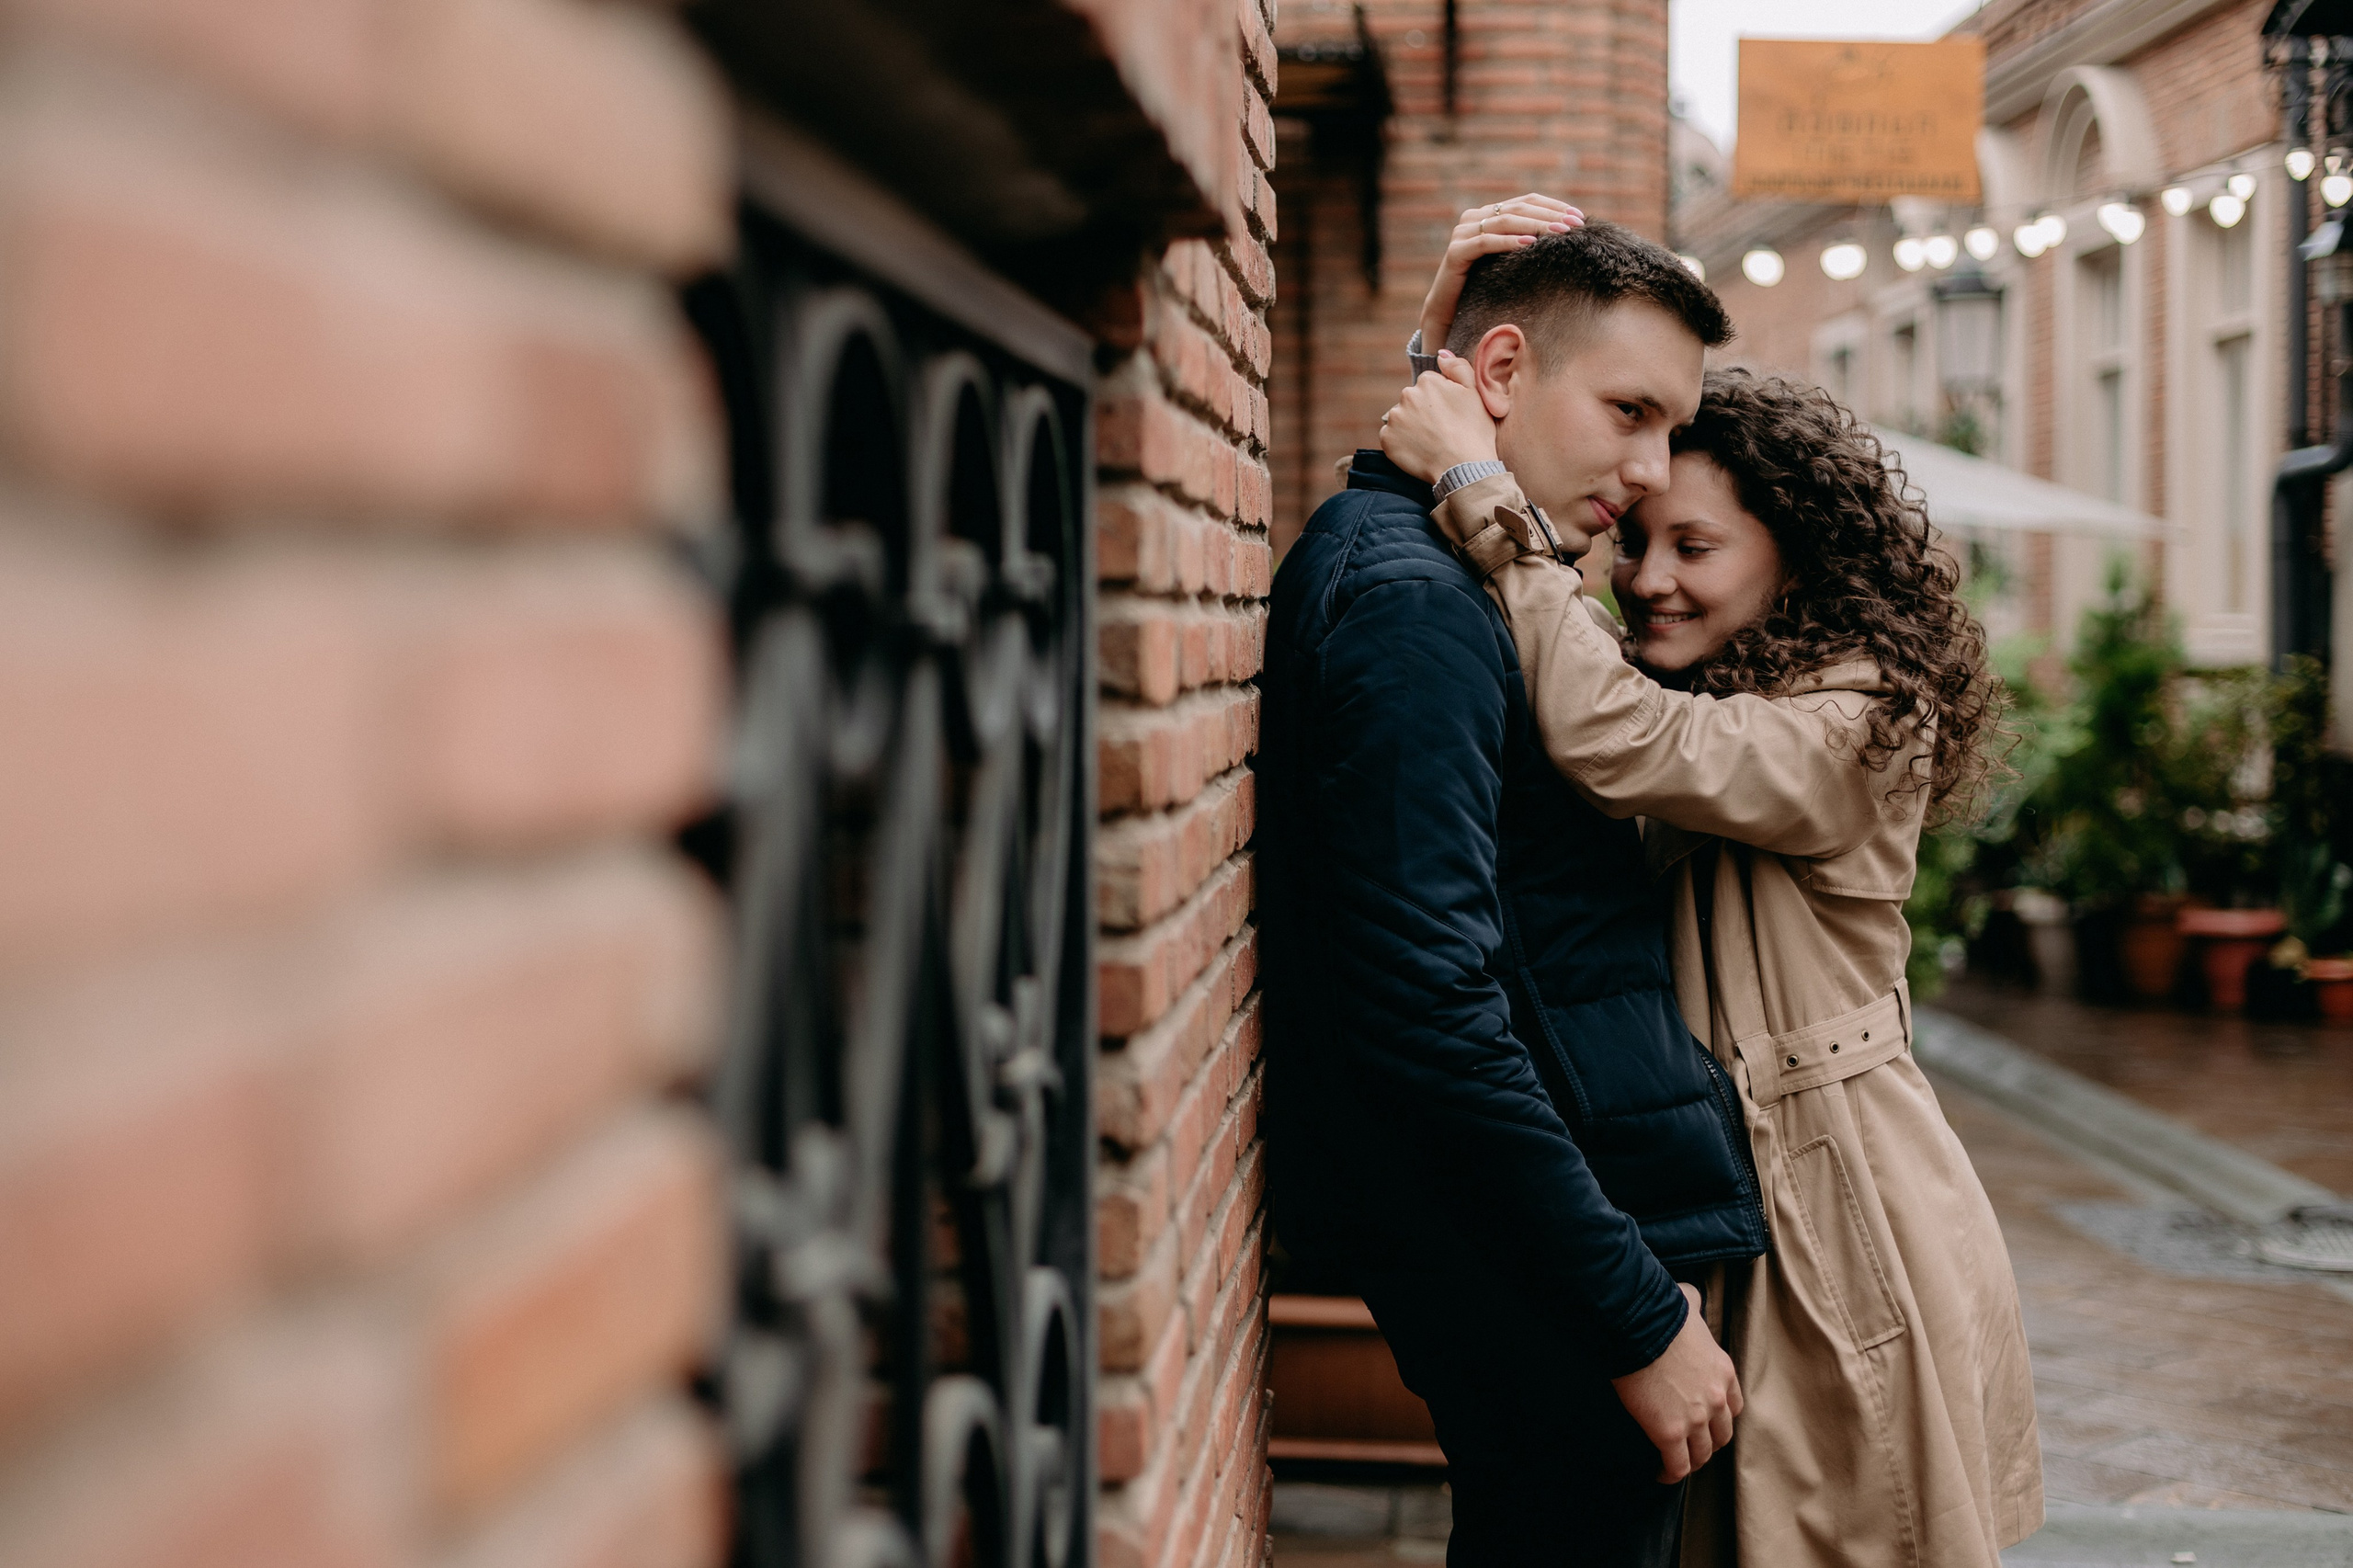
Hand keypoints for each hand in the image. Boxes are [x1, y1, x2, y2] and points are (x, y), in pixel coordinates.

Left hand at [1379, 350, 1498, 483]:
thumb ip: (1458, 367)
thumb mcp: (1476, 393)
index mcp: (1427, 381)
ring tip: (1431, 441)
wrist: (1464, 468)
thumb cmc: (1475, 431)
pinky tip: (1419, 450)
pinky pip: (1391, 437)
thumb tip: (1440, 355)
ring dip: (1411, 426)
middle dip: (1424, 411)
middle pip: (1413, 400)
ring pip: (1402, 418)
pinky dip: (1402, 443)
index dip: (1442, 401)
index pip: (1429, 385)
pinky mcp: (1387, 439)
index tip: (1450, 415)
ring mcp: (1394, 418)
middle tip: (1441, 430)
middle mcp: (1406, 395)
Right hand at [1418, 194, 1582, 350]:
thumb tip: (1569, 233)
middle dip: (1549, 216)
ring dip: (1535, 225)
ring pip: (1504, 221)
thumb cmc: (1485, 287)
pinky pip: (1485, 242)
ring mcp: (1462, 233)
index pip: (1527, 201)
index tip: (1579, 218)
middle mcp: (1473, 217)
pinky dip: (1509, 242)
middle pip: (1518, 208)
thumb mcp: (1511, 260)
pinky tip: (1530, 244)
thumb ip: (1529, 241)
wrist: (1451, 312)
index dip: (1554, 206)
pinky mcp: (1455, 252)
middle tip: (1574, 226)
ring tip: (1559, 233)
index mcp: (1489, 213)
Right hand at [1610, 1283, 1741, 1483]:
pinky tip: (1661, 1475)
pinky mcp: (1669, 1432)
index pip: (1733, 1405)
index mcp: (1723, 1371)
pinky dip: (1670, 1474)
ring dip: (1691, 1461)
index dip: (1721, 1416)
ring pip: (1701, 1454)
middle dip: (1709, 1443)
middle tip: (1693, 1445)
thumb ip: (1694, 1303)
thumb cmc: (1660, 1311)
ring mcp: (1695, 1418)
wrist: (1640, 1326)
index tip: (1708, 1420)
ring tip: (1676, 1464)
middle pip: (1721, 1435)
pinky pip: (1676, 1464)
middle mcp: (1716, 1399)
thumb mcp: (1688, 1304)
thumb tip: (1690, 1295)